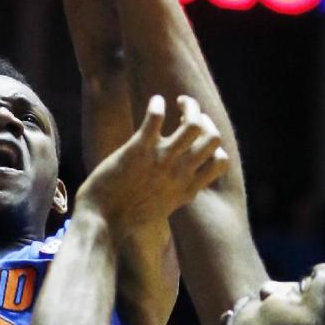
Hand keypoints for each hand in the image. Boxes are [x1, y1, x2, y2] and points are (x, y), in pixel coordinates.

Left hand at [77, 95, 227, 236]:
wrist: (103, 221)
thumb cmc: (128, 216)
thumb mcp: (164, 207)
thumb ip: (177, 192)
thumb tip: (182, 183)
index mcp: (187, 188)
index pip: (221, 161)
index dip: (214, 146)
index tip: (197, 141)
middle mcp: (180, 173)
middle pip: (213, 137)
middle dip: (205, 119)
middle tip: (187, 115)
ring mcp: (161, 160)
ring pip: (194, 124)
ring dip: (189, 106)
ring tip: (177, 103)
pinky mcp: (138, 150)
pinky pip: (155, 118)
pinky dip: (157, 105)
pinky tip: (155, 102)